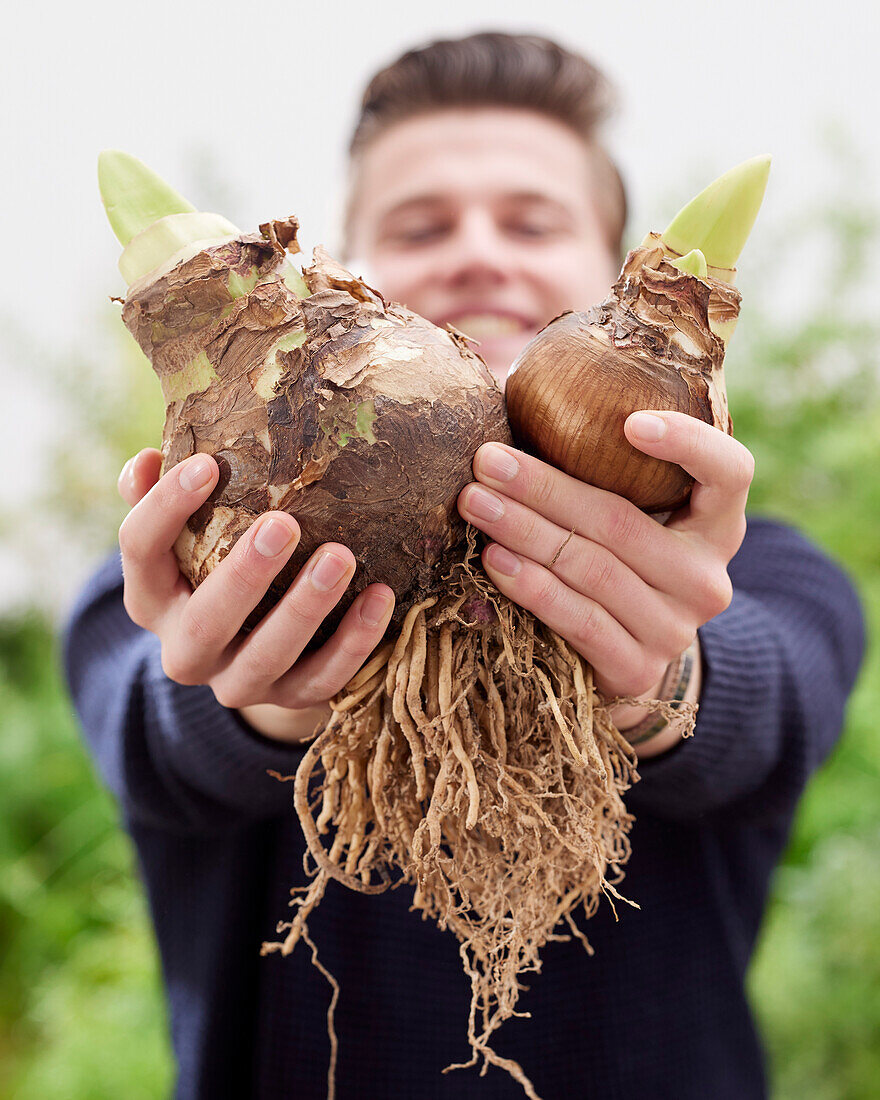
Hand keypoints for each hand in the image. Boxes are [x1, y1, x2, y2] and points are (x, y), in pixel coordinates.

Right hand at [116, 449, 394, 739]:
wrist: (252, 651)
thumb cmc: (216, 565)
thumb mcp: (185, 535)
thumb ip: (162, 496)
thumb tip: (154, 459)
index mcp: (151, 598)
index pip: (140, 550)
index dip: (166, 508)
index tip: (208, 464)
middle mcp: (186, 650)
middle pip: (206, 621)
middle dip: (245, 574)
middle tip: (284, 524)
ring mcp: (237, 682)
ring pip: (268, 656)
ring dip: (306, 608)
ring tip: (341, 557)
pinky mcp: (290, 698)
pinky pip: (324, 678)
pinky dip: (355, 640)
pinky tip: (381, 595)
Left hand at [457, 410, 752, 727]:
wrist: (631, 658)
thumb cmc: (618, 561)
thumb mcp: (634, 514)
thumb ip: (606, 470)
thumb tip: (521, 399)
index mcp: (718, 524)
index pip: (729, 473)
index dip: (687, 444)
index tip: (631, 422)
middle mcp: (707, 577)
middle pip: (623, 522)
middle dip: (544, 487)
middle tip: (487, 460)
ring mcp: (675, 627)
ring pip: (592, 568)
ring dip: (525, 532)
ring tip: (475, 503)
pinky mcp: (637, 668)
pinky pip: (578, 619)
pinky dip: (532, 587)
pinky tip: (494, 560)